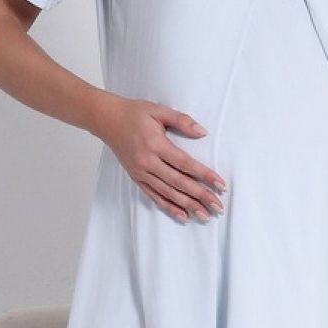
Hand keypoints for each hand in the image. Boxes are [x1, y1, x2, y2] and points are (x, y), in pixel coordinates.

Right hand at [96, 96, 225, 223]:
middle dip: (200, 196)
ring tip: (205, 216)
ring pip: (168, 193)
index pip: (185, 164)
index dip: (204, 175)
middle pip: (179, 183)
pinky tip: (183, 216)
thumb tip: (203, 132)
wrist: (107, 120)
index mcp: (155, 144)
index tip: (220, 185)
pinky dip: (169, 207)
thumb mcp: (159, 110)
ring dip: (188, 206)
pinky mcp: (136, 178)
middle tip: (218, 207)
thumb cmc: (135, 113)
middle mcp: (148, 162)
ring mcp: (141, 172)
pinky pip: (154, 196)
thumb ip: (182, 121)